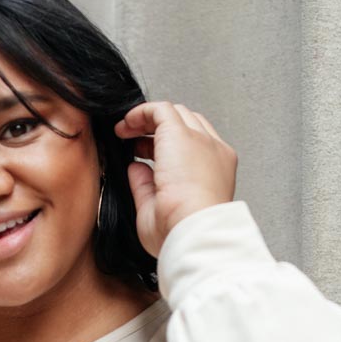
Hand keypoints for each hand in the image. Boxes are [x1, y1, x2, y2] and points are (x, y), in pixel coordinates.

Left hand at [113, 100, 236, 257]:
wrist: (196, 230)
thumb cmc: (182, 231)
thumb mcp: (159, 210)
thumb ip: (147, 187)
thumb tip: (136, 167)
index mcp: (215, 172)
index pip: (195, 143)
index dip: (168, 144)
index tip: (147, 155)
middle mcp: (212, 151)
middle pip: (187, 123)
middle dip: (158, 131)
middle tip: (135, 145)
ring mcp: (200, 140)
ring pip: (175, 113)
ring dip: (148, 120)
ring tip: (125, 131)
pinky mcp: (181, 134)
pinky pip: (159, 110)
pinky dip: (140, 113)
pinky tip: (125, 125)